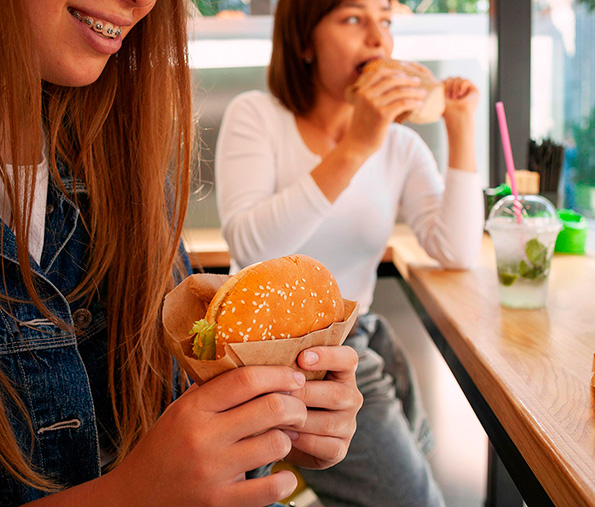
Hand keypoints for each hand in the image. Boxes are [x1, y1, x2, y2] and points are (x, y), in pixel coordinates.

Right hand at [103, 366, 307, 506]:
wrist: (135, 497)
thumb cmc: (165, 445)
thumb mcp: (180, 410)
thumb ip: (212, 389)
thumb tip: (254, 362)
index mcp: (193, 408)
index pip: (246, 379)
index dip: (279, 374)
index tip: (295, 377)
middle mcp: (202, 437)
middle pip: (270, 407)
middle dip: (295, 405)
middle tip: (298, 408)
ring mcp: (212, 472)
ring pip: (275, 443)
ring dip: (288, 439)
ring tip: (283, 438)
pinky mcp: (219, 502)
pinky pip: (270, 489)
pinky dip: (286, 480)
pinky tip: (283, 472)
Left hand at [284, 345, 361, 469]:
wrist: (285, 433)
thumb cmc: (286, 395)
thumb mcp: (289, 376)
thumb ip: (287, 365)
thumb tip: (265, 352)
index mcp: (343, 372)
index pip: (348, 358)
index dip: (328, 356)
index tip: (302, 358)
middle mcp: (351, 397)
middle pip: (337, 393)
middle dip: (304, 394)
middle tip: (277, 392)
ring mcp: (348, 424)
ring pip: (329, 422)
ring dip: (299, 419)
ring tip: (274, 416)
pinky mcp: (340, 449)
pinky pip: (326, 446)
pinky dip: (303, 441)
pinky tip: (283, 435)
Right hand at [344, 67, 427, 155]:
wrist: (357, 145)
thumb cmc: (362, 128)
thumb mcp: (362, 107)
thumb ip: (371, 96)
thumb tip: (392, 88)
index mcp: (361, 91)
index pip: (379, 73)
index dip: (394, 71)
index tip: (404, 75)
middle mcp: (367, 96)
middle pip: (392, 80)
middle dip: (408, 80)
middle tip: (418, 82)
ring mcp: (375, 105)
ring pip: (400, 92)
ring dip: (414, 92)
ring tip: (422, 94)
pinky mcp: (383, 115)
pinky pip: (403, 104)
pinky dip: (413, 103)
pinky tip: (418, 104)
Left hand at [442, 77, 478, 122]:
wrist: (457, 116)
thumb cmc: (447, 111)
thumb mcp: (439, 97)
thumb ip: (438, 87)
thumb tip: (429, 75)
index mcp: (448, 93)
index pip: (445, 80)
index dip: (443, 83)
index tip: (442, 94)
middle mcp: (457, 91)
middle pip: (451, 78)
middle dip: (448, 86)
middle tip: (448, 97)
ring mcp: (465, 90)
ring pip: (458, 78)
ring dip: (454, 87)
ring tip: (454, 98)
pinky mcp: (473, 90)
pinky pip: (466, 80)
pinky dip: (461, 86)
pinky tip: (460, 94)